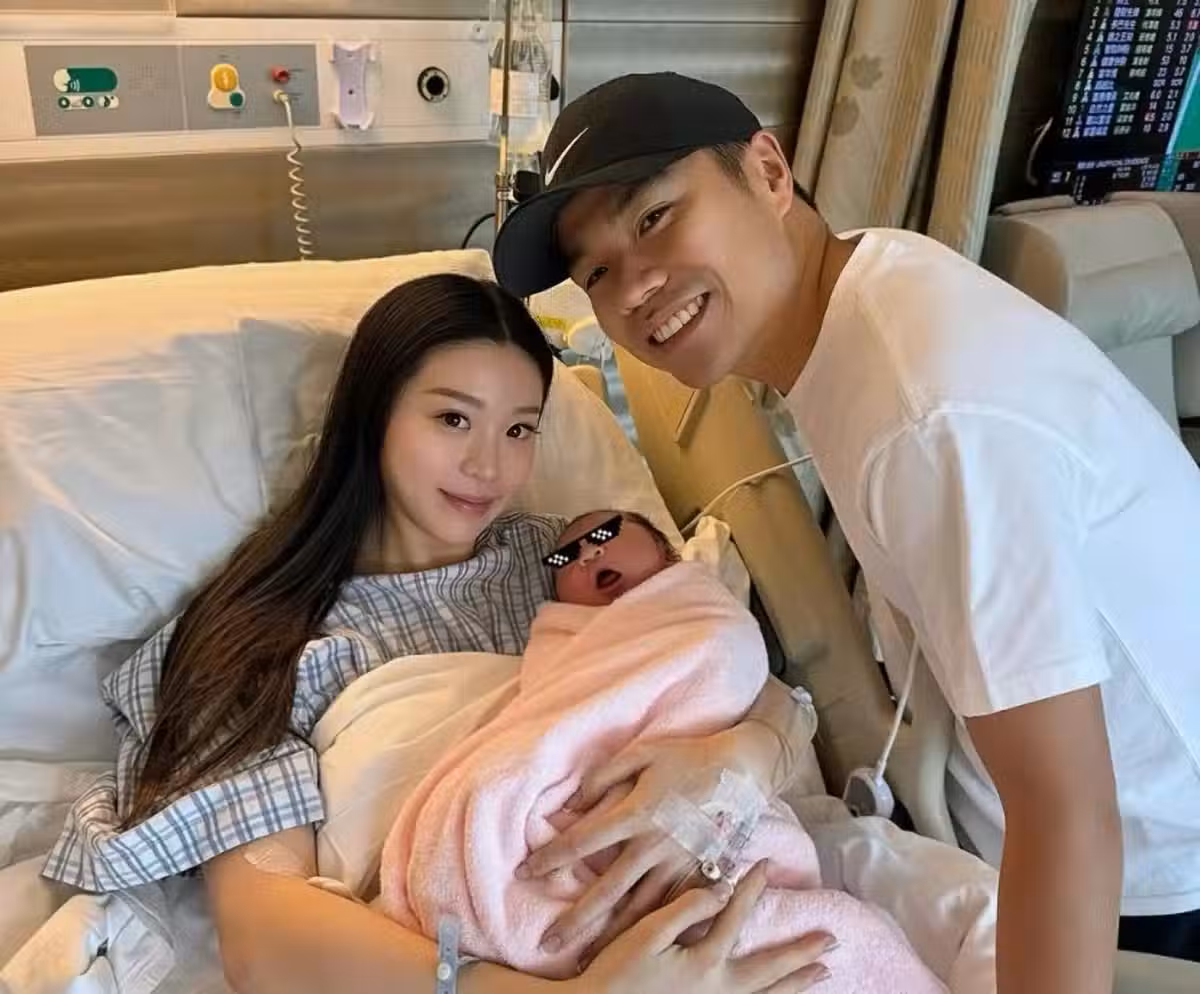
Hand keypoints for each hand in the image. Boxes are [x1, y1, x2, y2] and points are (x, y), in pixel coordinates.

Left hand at [520, 727, 774, 954]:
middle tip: (547, 943)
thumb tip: (575, 803)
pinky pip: (672, 910)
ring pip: (639, 911)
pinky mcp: (699, 873)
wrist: (743, 769)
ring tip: (586, 960)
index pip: (582, 842)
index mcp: (637, 812)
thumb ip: (605, 775)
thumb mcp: (643, 751)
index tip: (525, 872)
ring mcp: (679, 864)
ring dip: (610, 937)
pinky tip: (633, 949)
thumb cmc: (689, 756)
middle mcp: (655, 845)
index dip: (551, 858)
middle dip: (575, 920)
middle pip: (607, 891)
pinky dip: (650, 931)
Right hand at [573, 861, 832, 993]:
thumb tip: (721, 888)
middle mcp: (719, 989)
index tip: (766, 865)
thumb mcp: (646, 934)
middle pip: (770, 968)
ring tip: (822, 973)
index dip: (750, 888)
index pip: (735, 916)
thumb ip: (686, 908)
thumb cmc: (616, 973)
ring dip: (795, 983)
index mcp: (704, 962)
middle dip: (800, 952)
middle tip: (831, 940)